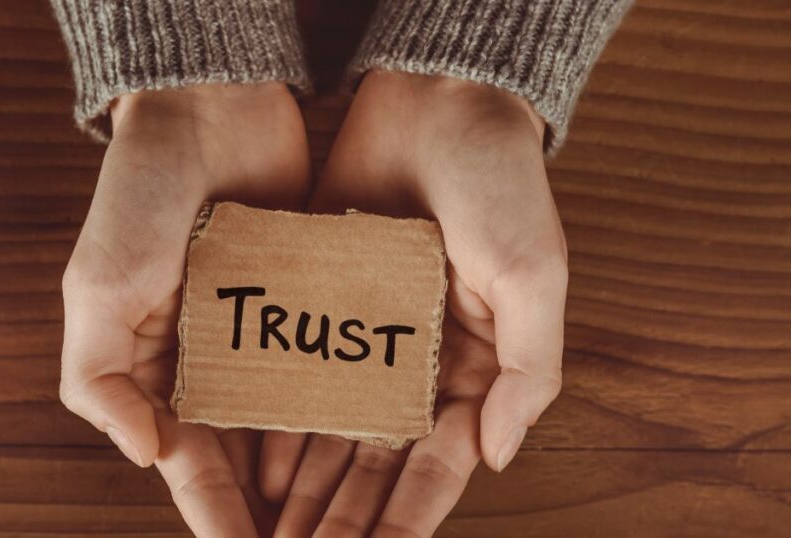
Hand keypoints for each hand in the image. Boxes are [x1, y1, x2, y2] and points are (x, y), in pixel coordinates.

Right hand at [60, 82, 309, 536]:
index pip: (192, 463)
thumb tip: (145, 456)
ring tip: (352, 522)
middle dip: (273, 512)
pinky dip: (350, 407)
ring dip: (318, 476)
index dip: (217, 516)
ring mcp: (268, 333)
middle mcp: (216, 361)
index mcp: (158, 367)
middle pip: (249, 458)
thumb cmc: (140, 193)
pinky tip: (378, 448)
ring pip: (297, 423)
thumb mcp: (96, 287)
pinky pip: (334, 365)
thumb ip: (98, 379)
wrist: (210, 107)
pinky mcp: (314, 302)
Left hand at [259, 71, 567, 536]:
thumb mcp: (535, 273)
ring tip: (278, 529)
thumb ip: (528, 371)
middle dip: (346, 515)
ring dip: (308, 483)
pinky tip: (256, 462)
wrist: (434, 99)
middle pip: (377, 460)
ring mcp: (366, 335)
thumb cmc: (500, 180)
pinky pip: (297, 374)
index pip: (438, 462)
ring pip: (332, 429)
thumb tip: (497, 458)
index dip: (407, 517)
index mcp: (476, 362)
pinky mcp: (322, 303)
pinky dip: (280, 422)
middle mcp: (418, 359)